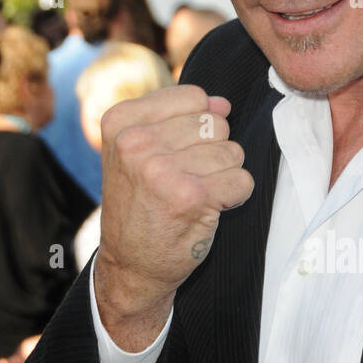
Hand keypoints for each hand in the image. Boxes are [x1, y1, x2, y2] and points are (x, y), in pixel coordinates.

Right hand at [95, 85, 253, 348]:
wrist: (130, 265)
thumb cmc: (140, 204)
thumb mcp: (139, 151)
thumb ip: (179, 118)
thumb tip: (223, 103)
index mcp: (120, 121)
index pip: (194, 97)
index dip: (198, 125)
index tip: (175, 153)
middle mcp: (136, 142)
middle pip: (216, 124)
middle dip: (213, 151)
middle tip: (186, 179)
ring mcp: (162, 170)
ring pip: (232, 151)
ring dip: (224, 175)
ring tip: (195, 194)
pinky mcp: (191, 197)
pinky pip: (242, 180)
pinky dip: (234, 196)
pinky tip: (208, 209)